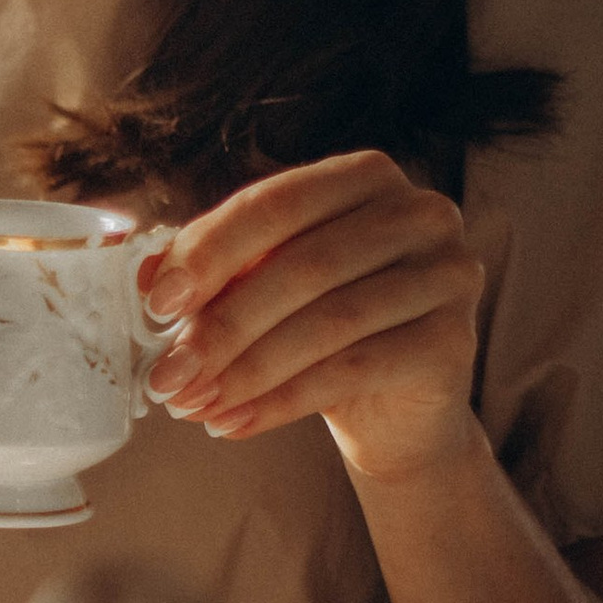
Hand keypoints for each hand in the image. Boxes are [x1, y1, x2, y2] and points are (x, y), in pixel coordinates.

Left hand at [142, 152, 484, 486]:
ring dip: (246, 370)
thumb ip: (214, 268)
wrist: (394, 409)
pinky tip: (233, 424)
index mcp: (366, 177)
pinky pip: (355, 370)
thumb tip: (147, 276)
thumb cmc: (321, 327)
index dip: (210, 252)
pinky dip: (281, 401)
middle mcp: (420, 213)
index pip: (276, 204)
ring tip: (193, 404)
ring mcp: (448, 274)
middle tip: (166, 375)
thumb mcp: (263, 287)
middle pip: (304, 266)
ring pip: (329, 322)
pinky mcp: (455, 340)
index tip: (157, 304)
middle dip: (223, 326)